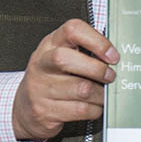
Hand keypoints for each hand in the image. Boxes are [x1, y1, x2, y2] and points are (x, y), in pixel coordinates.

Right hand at [11, 20, 115, 140]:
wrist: (25, 109)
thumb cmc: (51, 79)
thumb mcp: (62, 56)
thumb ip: (85, 51)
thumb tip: (116, 56)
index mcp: (50, 45)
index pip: (72, 30)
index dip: (96, 41)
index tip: (112, 54)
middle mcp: (41, 64)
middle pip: (67, 59)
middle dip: (98, 69)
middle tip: (110, 76)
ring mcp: (40, 89)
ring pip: (81, 89)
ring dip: (101, 94)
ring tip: (104, 93)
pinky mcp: (45, 111)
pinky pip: (80, 110)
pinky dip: (95, 109)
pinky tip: (94, 106)